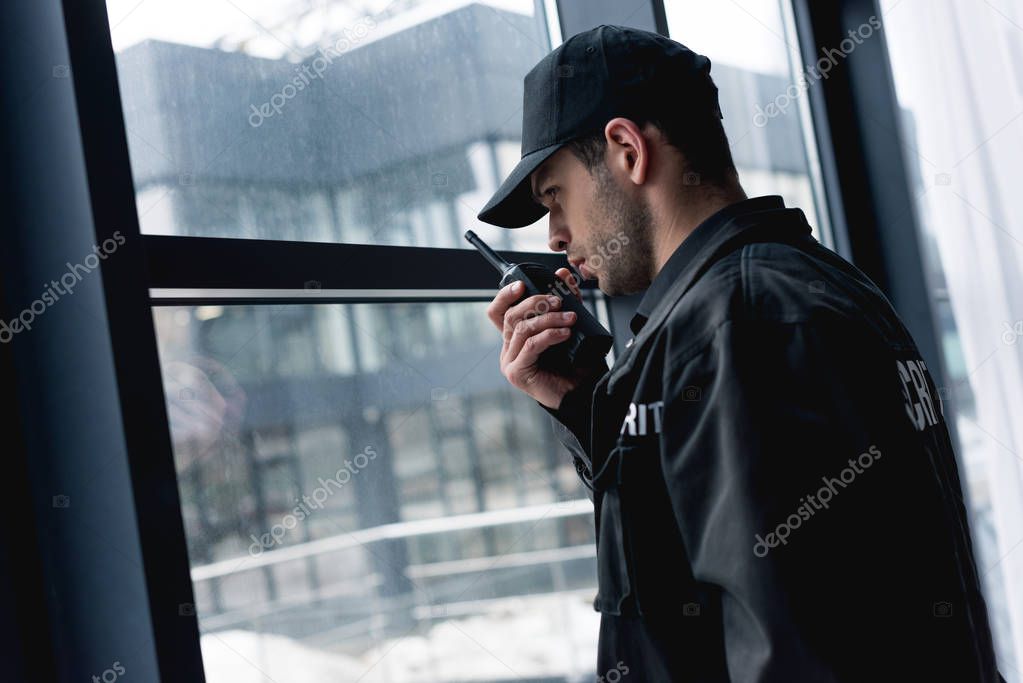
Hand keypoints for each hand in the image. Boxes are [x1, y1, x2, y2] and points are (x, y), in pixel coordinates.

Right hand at [487, 268, 589, 409]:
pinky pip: (530, 345)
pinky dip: (549, 335)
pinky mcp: (517, 373)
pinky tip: (565, 333)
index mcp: (516, 337)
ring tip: (570, 319)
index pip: (498, 312)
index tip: (522, 284)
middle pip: (510, 316)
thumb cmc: (576, 363)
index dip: (505, 296)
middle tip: (558, 301)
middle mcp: (509, 348)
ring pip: (521, 329)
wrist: (583, 393)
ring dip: (548, 319)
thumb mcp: (571, 325)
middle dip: (535, 303)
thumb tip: (561, 273)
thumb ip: (566, 300)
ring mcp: (510, 361)